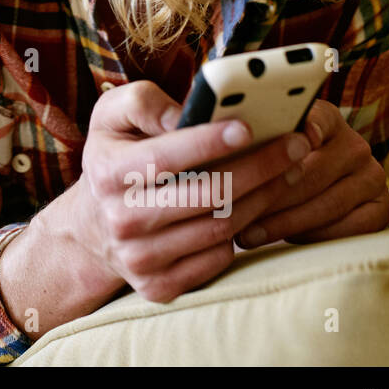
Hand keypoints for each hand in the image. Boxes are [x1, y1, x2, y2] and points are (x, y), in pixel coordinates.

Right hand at [60, 80, 309, 302]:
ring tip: (289, 170)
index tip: (248, 127)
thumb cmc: (116, 157)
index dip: (209, 142)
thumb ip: (143, 102)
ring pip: (219, 228)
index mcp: (106, 172)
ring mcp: (139, 258)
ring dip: (263, 198)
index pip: (165, 158)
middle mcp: (120, 219)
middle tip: (295, 145)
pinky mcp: (159, 287)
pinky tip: (256, 206)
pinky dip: (242, 231)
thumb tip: (185, 115)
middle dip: (259, 167)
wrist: (93, 226)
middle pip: (206, 195)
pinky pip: (217, 259)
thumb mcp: (111, 116)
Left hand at [233, 99, 388, 247]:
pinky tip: (283, 242)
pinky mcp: (381, 209)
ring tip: (248, 233)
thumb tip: (214, 137)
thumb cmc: (271, 168)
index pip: (316, 119)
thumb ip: (250, 141)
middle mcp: (355, 144)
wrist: (312, 194)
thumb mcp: (263, 147)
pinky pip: (348, 228)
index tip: (298, 138)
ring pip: (326, 203)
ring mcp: (373, 176)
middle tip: (235, 211)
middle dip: (270, 194)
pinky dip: (312, 236)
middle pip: (312, 171)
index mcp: (326, 120)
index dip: (306, 128)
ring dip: (283, 222)